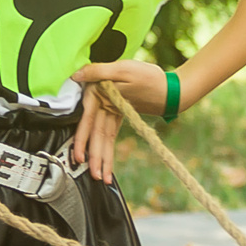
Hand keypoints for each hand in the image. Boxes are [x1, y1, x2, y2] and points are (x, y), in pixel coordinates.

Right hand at [69, 62, 172, 182]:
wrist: (170, 86)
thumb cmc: (149, 75)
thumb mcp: (122, 69)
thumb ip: (97, 71)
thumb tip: (76, 76)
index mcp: (98, 91)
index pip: (87, 120)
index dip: (82, 140)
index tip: (80, 157)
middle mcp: (101, 101)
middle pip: (95, 133)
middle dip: (94, 155)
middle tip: (94, 174)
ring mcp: (109, 109)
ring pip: (102, 137)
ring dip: (101, 157)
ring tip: (101, 176)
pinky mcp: (118, 115)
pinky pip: (110, 135)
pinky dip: (109, 149)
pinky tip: (107, 163)